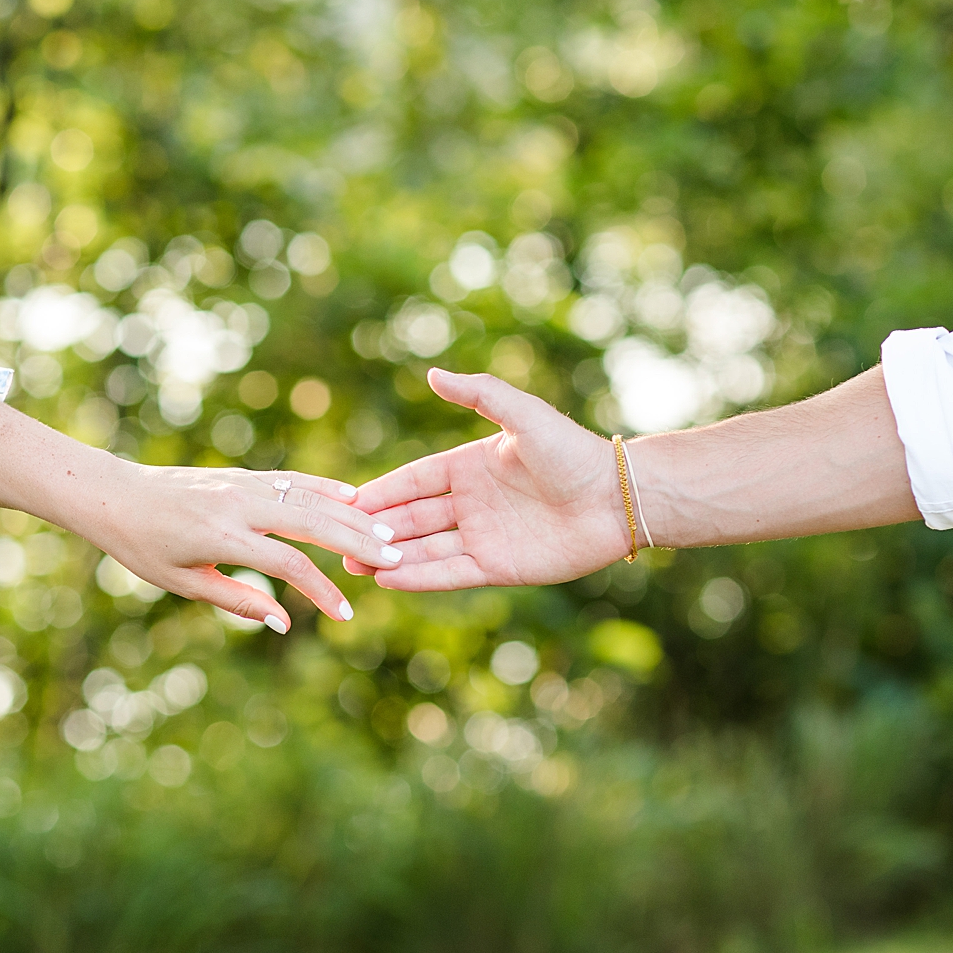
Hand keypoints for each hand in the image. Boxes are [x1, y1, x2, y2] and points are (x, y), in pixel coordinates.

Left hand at [91, 463, 403, 629]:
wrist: (117, 496)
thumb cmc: (145, 548)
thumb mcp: (185, 584)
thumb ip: (238, 600)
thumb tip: (283, 622)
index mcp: (223, 538)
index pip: (288, 565)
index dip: (320, 591)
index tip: (343, 615)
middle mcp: (238, 505)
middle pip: (311, 522)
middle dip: (355, 541)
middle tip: (393, 558)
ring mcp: (242, 485)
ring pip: (308, 496)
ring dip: (350, 514)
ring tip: (385, 532)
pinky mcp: (242, 475)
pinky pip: (291, 480)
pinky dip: (323, 487)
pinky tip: (352, 496)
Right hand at [344, 369, 627, 590]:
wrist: (618, 498)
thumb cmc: (574, 452)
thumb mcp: (524, 416)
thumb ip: (480, 395)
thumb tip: (433, 373)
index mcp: (470, 465)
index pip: (414, 480)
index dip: (382, 490)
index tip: (346, 499)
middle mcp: (471, 503)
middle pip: (412, 517)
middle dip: (374, 528)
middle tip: (335, 539)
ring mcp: (483, 536)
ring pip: (425, 549)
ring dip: (389, 556)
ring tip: (351, 565)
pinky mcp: (499, 567)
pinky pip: (451, 572)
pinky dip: (420, 577)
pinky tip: (389, 579)